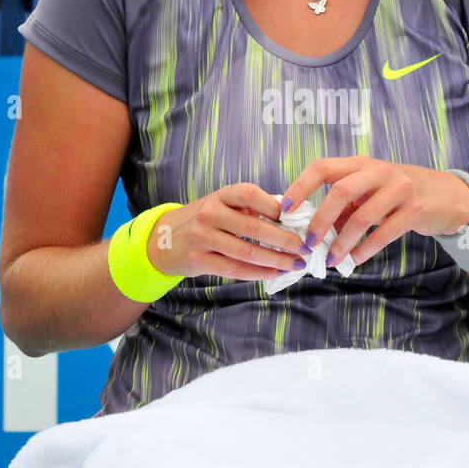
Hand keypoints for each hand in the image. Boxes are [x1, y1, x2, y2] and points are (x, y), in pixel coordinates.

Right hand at [147, 182, 314, 282]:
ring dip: (276, 260)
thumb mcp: (222, 205)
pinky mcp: (198, 260)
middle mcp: (210, 213)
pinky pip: (235, 269)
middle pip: (255, 227)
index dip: (276, 207)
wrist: (162, 239)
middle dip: (285, 240)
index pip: (251, 194)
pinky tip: (275, 272)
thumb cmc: (204, 221)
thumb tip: (291, 217)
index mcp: (220, 195)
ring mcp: (202, 237)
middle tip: (306, 248)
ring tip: (296, 264)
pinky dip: (259, 272)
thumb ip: (250, 208)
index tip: (298, 221)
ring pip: (247, 251)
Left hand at [279, 157, 468, 269]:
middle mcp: (379, 171)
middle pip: (339, 191)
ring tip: (332, 260)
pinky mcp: (415, 209)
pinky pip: (384, 233)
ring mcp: (399, 188)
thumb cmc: (399, 194)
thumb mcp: (371, 191)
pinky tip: (355, 259)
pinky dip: (366, 249)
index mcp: (361, 164)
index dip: (300, 186)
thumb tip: (315, 229)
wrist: (447, 196)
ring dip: (342, 242)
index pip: (323, 167)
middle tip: (308, 242)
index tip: (284, 208)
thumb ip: (345, 205)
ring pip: (362, 217)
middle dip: (319, 220)